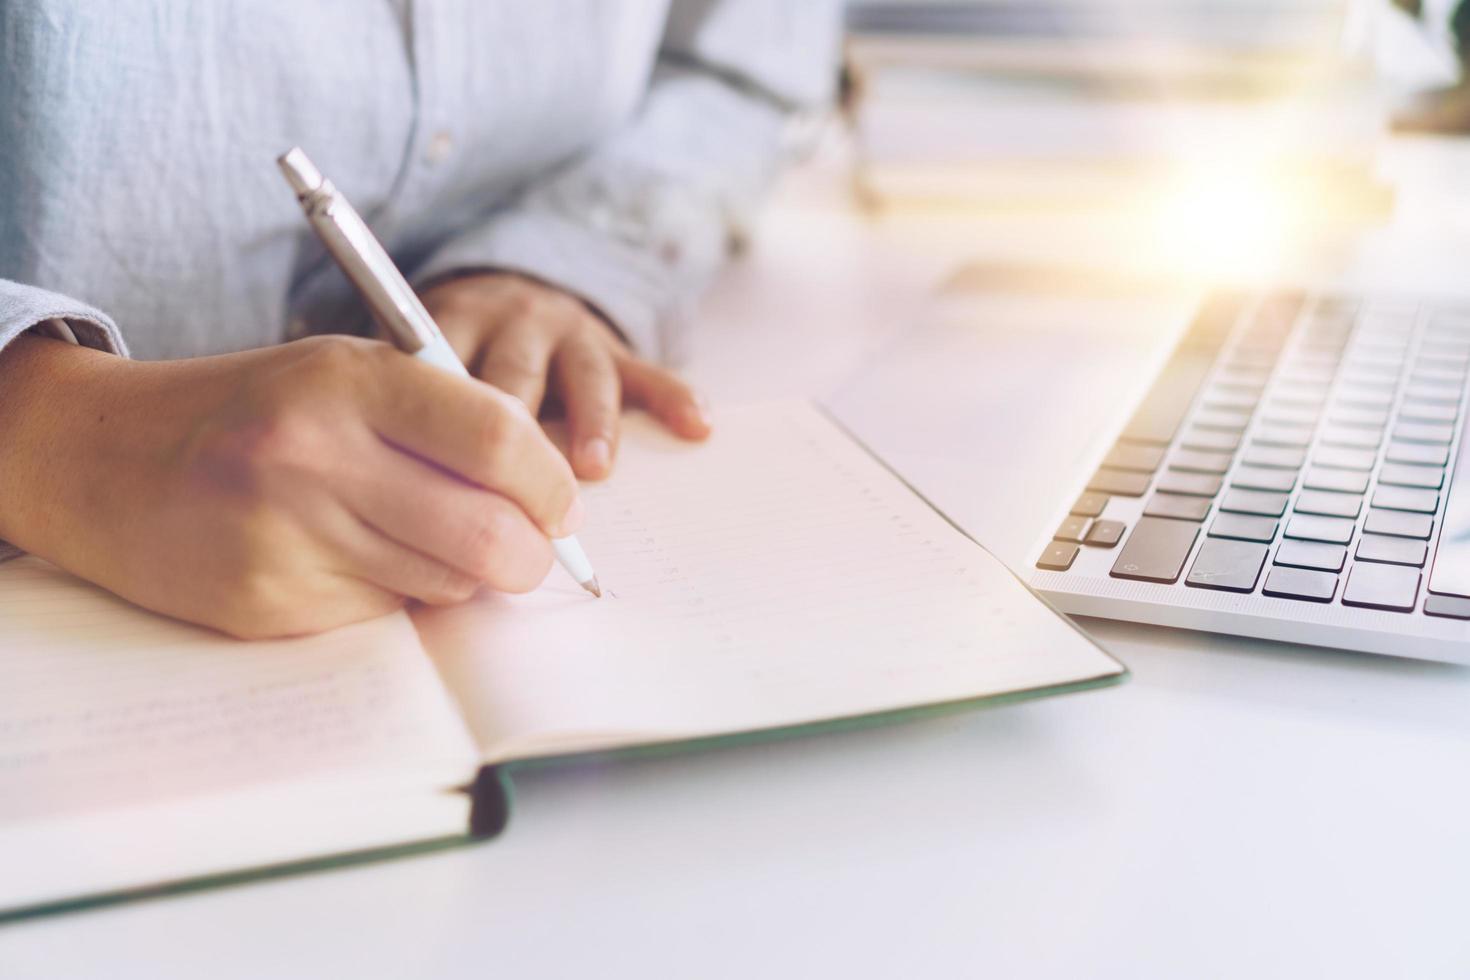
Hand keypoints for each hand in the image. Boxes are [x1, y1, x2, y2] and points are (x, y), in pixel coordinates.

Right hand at [0, 333, 582, 637]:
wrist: (105, 461)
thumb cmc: (251, 412)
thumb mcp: (341, 376)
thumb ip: (443, 421)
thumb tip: (548, 500)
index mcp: (346, 379)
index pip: (499, 439)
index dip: (551, 484)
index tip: (561, 505)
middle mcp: (315, 455)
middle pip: (490, 534)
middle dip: (531, 555)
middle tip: (526, 550)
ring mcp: (288, 536)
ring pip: (446, 583)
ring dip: (459, 573)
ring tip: (411, 536)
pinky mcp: (269, 603)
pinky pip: (386, 614)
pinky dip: (393, 595)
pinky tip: (345, 559)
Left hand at [420, 272, 710, 478]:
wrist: (505, 295)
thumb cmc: (456, 356)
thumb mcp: (424, 362)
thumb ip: (420, 410)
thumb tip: (414, 506)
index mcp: (457, 325)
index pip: (451, 377)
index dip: (452, 429)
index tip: (452, 483)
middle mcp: (514, 323)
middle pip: (517, 375)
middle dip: (520, 431)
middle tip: (518, 483)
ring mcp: (571, 334)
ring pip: (584, 377)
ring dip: (590, 423)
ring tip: (594, 468)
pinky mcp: (616, 348)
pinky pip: (650, 373)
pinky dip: (675, 399)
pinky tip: (696, 426)